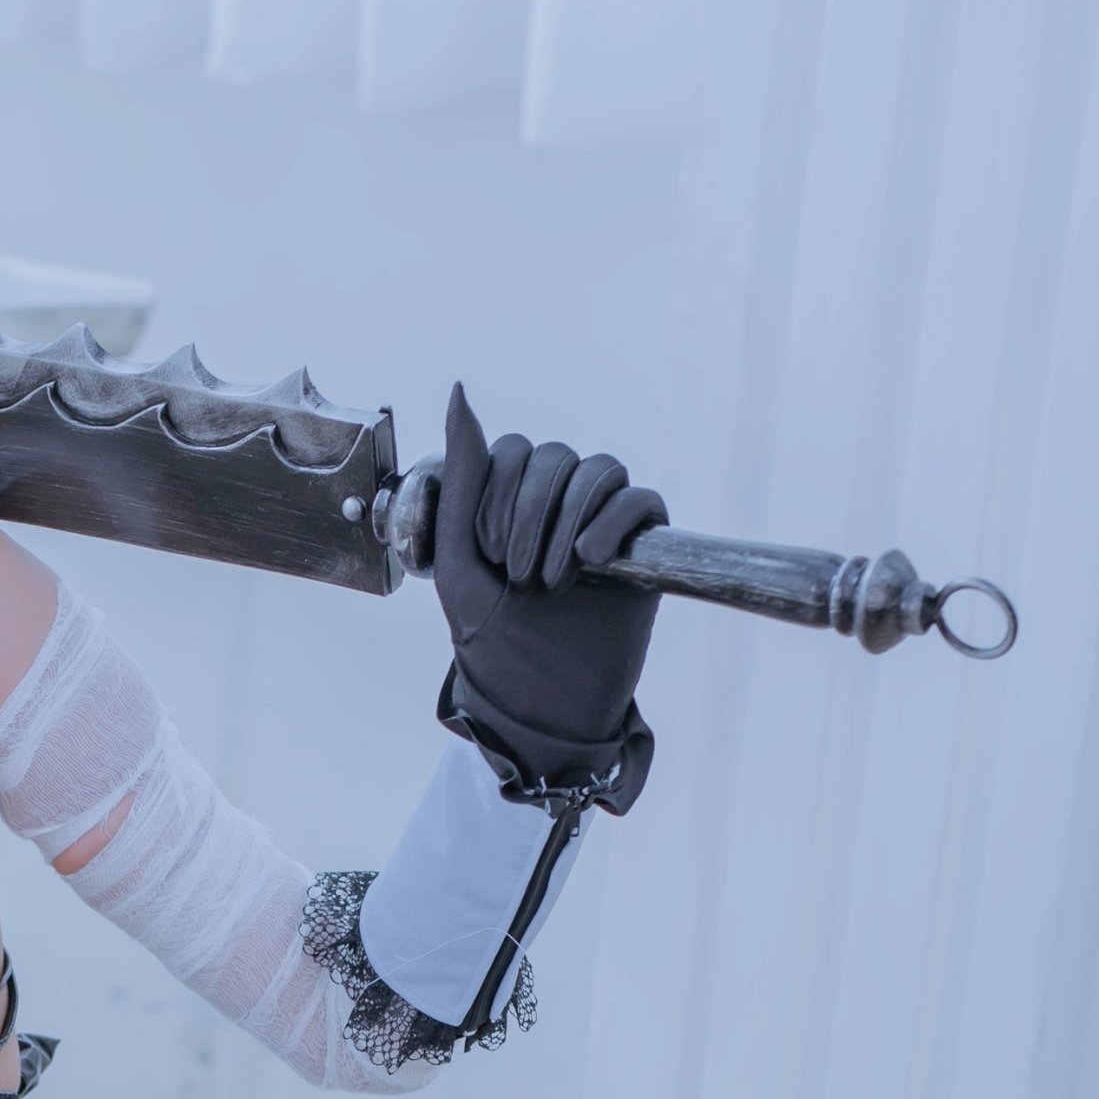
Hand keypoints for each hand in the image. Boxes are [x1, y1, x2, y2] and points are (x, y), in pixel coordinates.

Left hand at [433, 383, 667, 800]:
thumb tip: (458, 392)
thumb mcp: (457, 562)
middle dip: (530, 514)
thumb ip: (460, 481)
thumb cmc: (493, 642)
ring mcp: (601, 522)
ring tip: (555, 580)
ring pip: (598, 470)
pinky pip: (640, 499)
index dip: (498, 496)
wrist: (540, 706)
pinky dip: (613, 521)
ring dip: (568, 521)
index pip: (511, 451)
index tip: (490, 556)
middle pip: (554, 457)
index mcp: (509, 503)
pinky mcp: (640, 548)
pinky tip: (592, 562)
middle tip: (521, 576)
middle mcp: (557, 504)